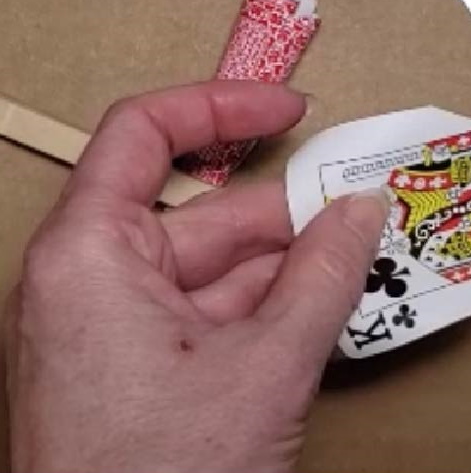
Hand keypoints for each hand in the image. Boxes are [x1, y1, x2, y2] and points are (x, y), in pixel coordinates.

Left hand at [5, 82, 389, 472]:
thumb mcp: (263, 367)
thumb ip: (323, 278)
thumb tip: (364, 212)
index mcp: (90, 256)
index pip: (145, 134)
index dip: (223, 106)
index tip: (291, 110)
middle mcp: (92, 283)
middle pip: (204, 215)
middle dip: (292, 216)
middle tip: (369, 211)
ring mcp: (114, 332)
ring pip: (217, 273)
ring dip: (293, 271)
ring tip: (366, 266)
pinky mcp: (138, 374)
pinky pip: (213, 319)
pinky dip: (271, 314)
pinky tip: (328, 315)